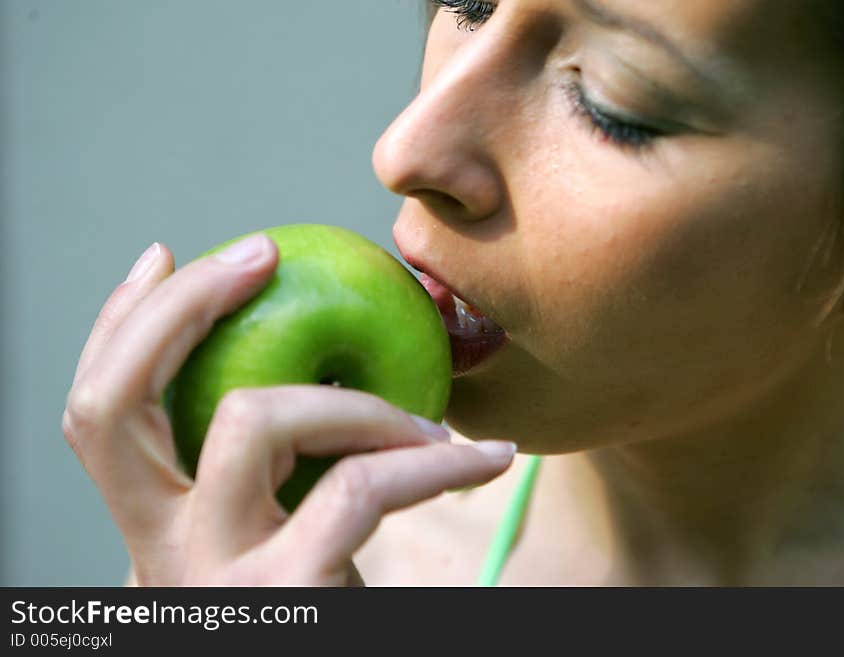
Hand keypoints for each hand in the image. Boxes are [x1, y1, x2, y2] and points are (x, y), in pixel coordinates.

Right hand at [62, 235, 515, 585]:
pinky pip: (361, 484)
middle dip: (182, 306)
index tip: (163, 255)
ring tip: (429, 424)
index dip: (117, 327)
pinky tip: (484, 460)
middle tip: (260, 254)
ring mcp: (220, 573)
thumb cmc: (321, 603)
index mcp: (155, 530)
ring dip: (358, 400)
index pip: (95, 417)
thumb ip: (260, 473)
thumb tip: (303, 361)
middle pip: (112, 404)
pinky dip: (434, 462)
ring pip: (252, 417)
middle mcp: (163, 554)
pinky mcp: (290, 592)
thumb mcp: (271, 538)